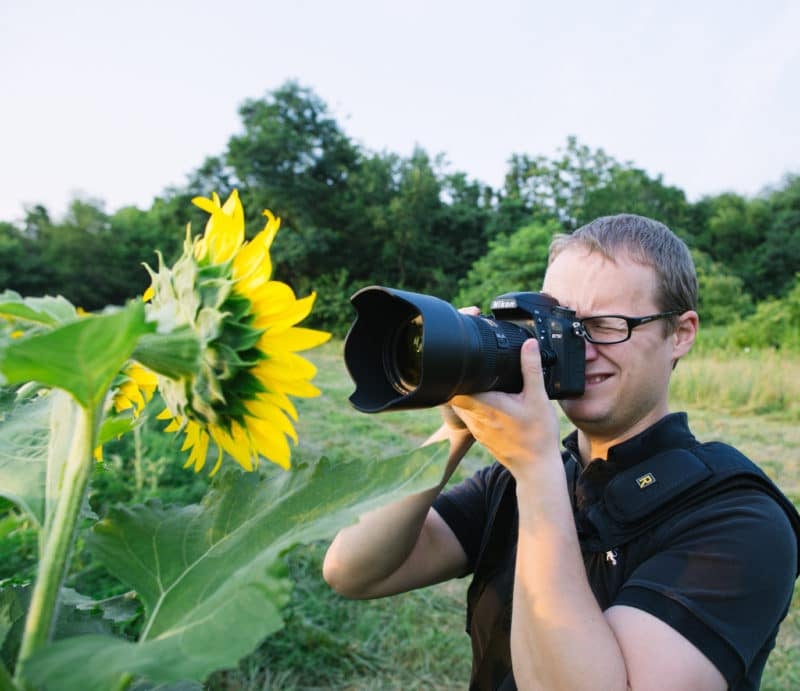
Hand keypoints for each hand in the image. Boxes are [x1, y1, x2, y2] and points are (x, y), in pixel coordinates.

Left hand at [449, 339, 561, 478]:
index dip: (456, 374)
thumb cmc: (538, 436)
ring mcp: (476, 429)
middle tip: (476, 371)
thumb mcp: (538, 398)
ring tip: (482, 385)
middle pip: (455, 395)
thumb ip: (531, 369)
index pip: (455, 387)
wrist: (537, 469)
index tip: (465, 364)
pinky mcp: (480, 437)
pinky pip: (469, 417)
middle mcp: (476, 418)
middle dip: (462, 382)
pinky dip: (474, 408)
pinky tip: (489, 404)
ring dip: (467, 395)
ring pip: (461, 407)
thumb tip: (529, 344)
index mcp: (486, 405)